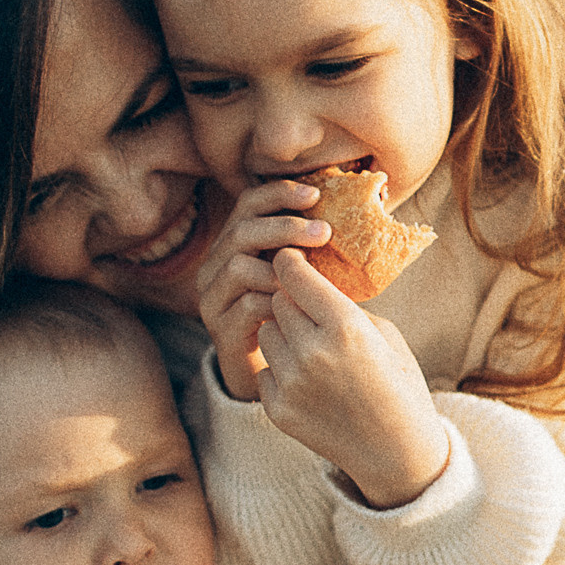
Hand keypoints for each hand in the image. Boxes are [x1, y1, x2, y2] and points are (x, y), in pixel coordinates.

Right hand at [197, 179, 330, 400]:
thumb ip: (311, 243)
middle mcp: (215, 265)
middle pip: (242, 231)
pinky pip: (246, 305)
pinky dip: (276, 302)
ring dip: (281, 267)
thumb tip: (351, 209)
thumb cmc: (298, 313)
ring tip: (313, 275)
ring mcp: (213, 298)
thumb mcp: (302, 272)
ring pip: (238, 266)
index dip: (279, 193)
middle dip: (286, 227)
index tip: (317, 194)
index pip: (248, 203)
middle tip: (325, 232)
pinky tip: (301, 305)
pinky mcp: (220, 328)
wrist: (278, 370)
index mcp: (234, 243)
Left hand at [251, 249, 448, 507]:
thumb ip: (343, 306)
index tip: (290, 258)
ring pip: (267, 333)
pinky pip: (266, 369)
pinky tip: (310, 383)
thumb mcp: (384, 334)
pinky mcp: (277, 408)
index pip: (294, 275)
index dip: (290, 262)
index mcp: (346, 327)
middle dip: (292, 300)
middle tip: (311, 312)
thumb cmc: (398, 384)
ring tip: (314, 351)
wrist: (396, 452)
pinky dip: (282, 370)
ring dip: (283, 334)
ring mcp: (291, 383)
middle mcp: (312, 352)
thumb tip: (309, 280)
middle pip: (278, 301)